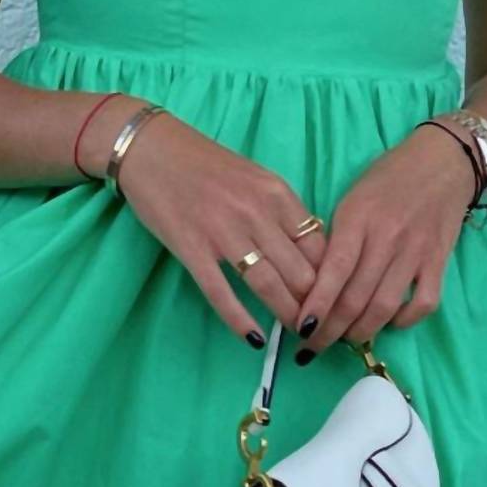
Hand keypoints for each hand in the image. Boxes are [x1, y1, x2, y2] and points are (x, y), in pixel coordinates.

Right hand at [82, 99, 326, 345]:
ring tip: (297, 334)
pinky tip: (254, 338)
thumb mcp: (255, 178)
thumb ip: (282, 212)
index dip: (332, 279)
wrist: (151, 149)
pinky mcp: (192, 248)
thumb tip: (310, 252)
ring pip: (268, 285)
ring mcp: (223, 232)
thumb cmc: (205, 164)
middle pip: (299, 271)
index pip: (319, 246)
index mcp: (277, 193)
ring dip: (287, 315)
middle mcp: (256, 213)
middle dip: (314, 304)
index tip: (335, 299)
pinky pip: (221, 292)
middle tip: (321, 326)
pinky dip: (240, 319)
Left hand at [292, 124, 478, 358]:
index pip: (333, 272)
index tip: (301, 329)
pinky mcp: (439, 261)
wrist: (443, 161)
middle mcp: (386, 238)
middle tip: (314, 348)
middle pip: (355, 298)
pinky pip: (424, 302)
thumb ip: (336, 239)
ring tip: (345, 341)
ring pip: (385, 306)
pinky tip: (389, 322)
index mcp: (357, 219)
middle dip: (331, 330)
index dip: (317, 306)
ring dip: (362, 331)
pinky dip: (405, 320)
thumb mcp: (351, 200)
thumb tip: (315, 284)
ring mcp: (415, 252)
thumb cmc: (387, 179)